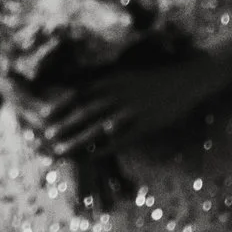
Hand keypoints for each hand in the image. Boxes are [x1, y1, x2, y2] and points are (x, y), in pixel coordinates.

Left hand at [30, 52, 231, 157]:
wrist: (187, 79)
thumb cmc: (151, 78)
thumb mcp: (123, 75)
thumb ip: (102, 83)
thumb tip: (77, 90)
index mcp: (111, 81)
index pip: (79, 94)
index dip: (60, 106)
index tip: (44, 117)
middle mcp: (118, 95)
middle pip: (84, 112)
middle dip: (63, 126)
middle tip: (44, 138)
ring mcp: (132, 110)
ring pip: (98, 128)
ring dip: (77, 141)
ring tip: (60, 151)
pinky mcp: (146, 124)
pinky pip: (121, 139)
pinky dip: (104, 148)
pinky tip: (91, 156)